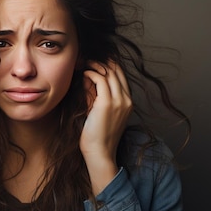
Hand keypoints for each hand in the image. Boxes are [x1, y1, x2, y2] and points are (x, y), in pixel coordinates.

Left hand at [80, 60, 132, 193]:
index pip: (120, 75)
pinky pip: (100, 78)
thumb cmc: (96, 136)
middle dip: (102, 60)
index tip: (94, 59)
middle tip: (86, 56)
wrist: (100, 153)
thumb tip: (88, 78)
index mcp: (128, 102)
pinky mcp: (107, 103)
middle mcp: (127, 99)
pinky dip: (91, 72)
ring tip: (83, 61)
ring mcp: (119, 100)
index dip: (108, 64)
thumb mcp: (97, 111)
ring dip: (95, 64)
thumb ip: (95, 95)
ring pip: (109, 72)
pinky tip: (84, 72)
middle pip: (117, 69)